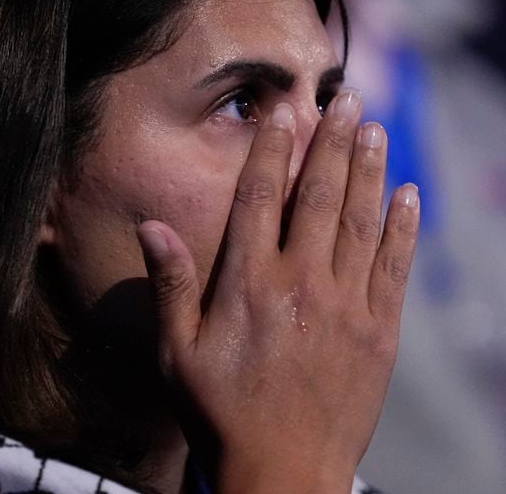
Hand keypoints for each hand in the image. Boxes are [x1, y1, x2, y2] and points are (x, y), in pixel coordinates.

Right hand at [137, 91, 418, 492]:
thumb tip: (150, 226)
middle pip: (320, 198)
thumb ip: (169, 285)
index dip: (273, 151)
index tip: (283, 113)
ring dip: (370, 171)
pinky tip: (408, 195)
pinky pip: (395, 267)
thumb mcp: (176, 352)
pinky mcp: (379, 332)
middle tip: (347, 101)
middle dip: (333, 144)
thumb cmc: (219, 411)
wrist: (283, 473)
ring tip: (376, 129)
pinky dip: (403, 227)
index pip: (261, 199)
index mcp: (249, 285)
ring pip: (362, 223)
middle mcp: (301, 285)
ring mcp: (347, 307)